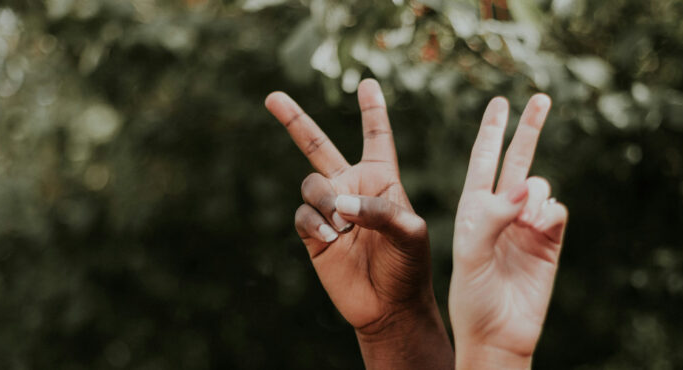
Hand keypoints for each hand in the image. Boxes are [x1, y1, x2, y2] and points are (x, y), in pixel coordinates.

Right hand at [266, 79, 452, 369]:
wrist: (388, 306)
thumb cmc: (409, 266)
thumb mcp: (410, 233)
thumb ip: (379, 210)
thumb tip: (338, 204)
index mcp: (381, 179)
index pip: (376, 136)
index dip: (372, 110)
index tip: (367, 83)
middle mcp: (351, 188)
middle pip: (317, 146)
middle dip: (294, 120)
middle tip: (272, 97)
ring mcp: (329, 211)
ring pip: (310, 185)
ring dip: (326, 202)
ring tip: (344, 228)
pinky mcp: (313, 234)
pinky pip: (302, 215)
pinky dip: (316, 225)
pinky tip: (333, 241)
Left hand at [449, 95, 567, 369]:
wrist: (498, 331)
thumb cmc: (472, 295)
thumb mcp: (470, 253)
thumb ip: (493, 216)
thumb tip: (528, 187)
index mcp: (473, 208)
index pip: (483, 160)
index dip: (491, 131)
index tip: (499, 102)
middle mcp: (501, 210)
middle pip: (517, 160)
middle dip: (528, 129)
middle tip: (541, 98)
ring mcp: (527, 223)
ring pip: (541, 185)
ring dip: (535, 195)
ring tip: (524, 222)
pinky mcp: (550, 239)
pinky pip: (557, 209)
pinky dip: (550, 214)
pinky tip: (540, 229)